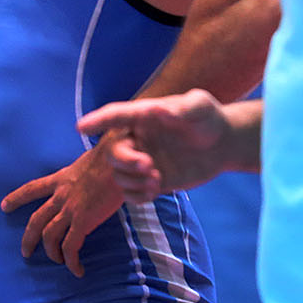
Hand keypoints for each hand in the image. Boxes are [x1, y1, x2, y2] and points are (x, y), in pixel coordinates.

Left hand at [0, 142, 121, 276]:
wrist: (120, 159)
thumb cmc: (112, 156)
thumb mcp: (88, 161)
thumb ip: (83, 173)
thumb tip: (90, 178)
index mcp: (61, 178)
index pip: (32, 188)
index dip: (16, 198)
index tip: (4, 206)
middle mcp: (61, 195)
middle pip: (36, 220)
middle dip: (28, 238)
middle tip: (26, 252)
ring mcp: (70, 209)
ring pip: (50, 236)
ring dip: (51, 252)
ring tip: (56, 261)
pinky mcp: (83, 221)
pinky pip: (71, 246)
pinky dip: (71, 261)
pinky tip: (77, 270)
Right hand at [80, 90, 229, 203]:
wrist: (222, 144)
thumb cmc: (209, 118)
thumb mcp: (201, 106)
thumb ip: (182, 107)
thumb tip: (157, 110)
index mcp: (143, 117)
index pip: (115, 116)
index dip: (97, 121)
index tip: (80, 127)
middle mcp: (137, 139)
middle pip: (113, 152)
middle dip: (125, 162)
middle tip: (150, 166)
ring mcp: (142, 161)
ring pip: (119, 175)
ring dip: (133, 181)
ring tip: (158, 179)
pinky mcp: (151, 180)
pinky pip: (131, 194)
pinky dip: (138, 196)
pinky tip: (156, 191)